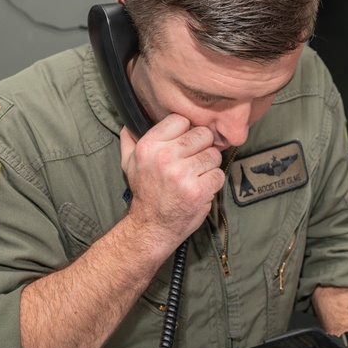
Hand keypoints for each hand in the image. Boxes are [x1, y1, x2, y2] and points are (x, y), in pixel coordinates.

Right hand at [119, 114, 223, 250]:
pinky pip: (219, 174)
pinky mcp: (198, 191)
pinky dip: (214, 182)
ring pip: (214, 155)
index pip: (181, 120)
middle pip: (202, 135)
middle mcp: (164, 157)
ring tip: (196, 176)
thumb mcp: (129, 164)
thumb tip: (130, 121)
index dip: (186, 131)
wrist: (152, 227)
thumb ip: (130, 140)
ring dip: (209, 166)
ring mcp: (182, 174)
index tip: (184, 143)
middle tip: (193, 161)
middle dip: (202, 147)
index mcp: (148, 146)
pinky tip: (201, 188)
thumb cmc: (145, 193)